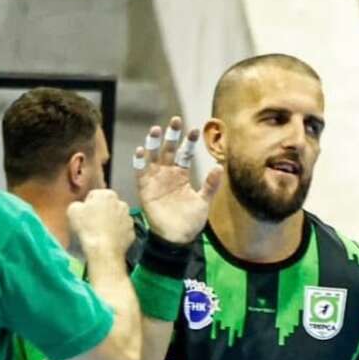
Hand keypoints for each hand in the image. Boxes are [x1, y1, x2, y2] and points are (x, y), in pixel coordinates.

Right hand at [67, 189, 133, 262]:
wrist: (103, 250)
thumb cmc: (87, 228)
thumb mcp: (72, 211)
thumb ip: (77, 204)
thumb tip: (81, 207)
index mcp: (107, 194)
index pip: (94, 196)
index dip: (87, 206)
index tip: (84, 216)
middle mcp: (121, 203)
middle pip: (108, 206)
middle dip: (101, 212)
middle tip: (92, 224)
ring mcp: (129, 218)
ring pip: (117, 218)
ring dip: (110, 222)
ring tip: (101, 234)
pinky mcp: (132, 232)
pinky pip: (122, 231)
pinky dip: (117, 234)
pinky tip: (108, 240)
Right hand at [134, 117, 221, 244]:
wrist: (176, 239)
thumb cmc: (190, 222)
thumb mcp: (204, 202)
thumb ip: (210, 185)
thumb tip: (219, 166)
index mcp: (181, 175)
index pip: (185, 154)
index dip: (189, 142)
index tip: (194, 129)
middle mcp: (167, 174)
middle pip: (169, 150)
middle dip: (172, 135)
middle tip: (176, 120)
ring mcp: (155, 180)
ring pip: (153, 157)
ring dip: (153, 143)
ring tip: (155, 129)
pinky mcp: (145, 189)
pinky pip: (140, 172)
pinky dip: (139, 161)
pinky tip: (140, 150)